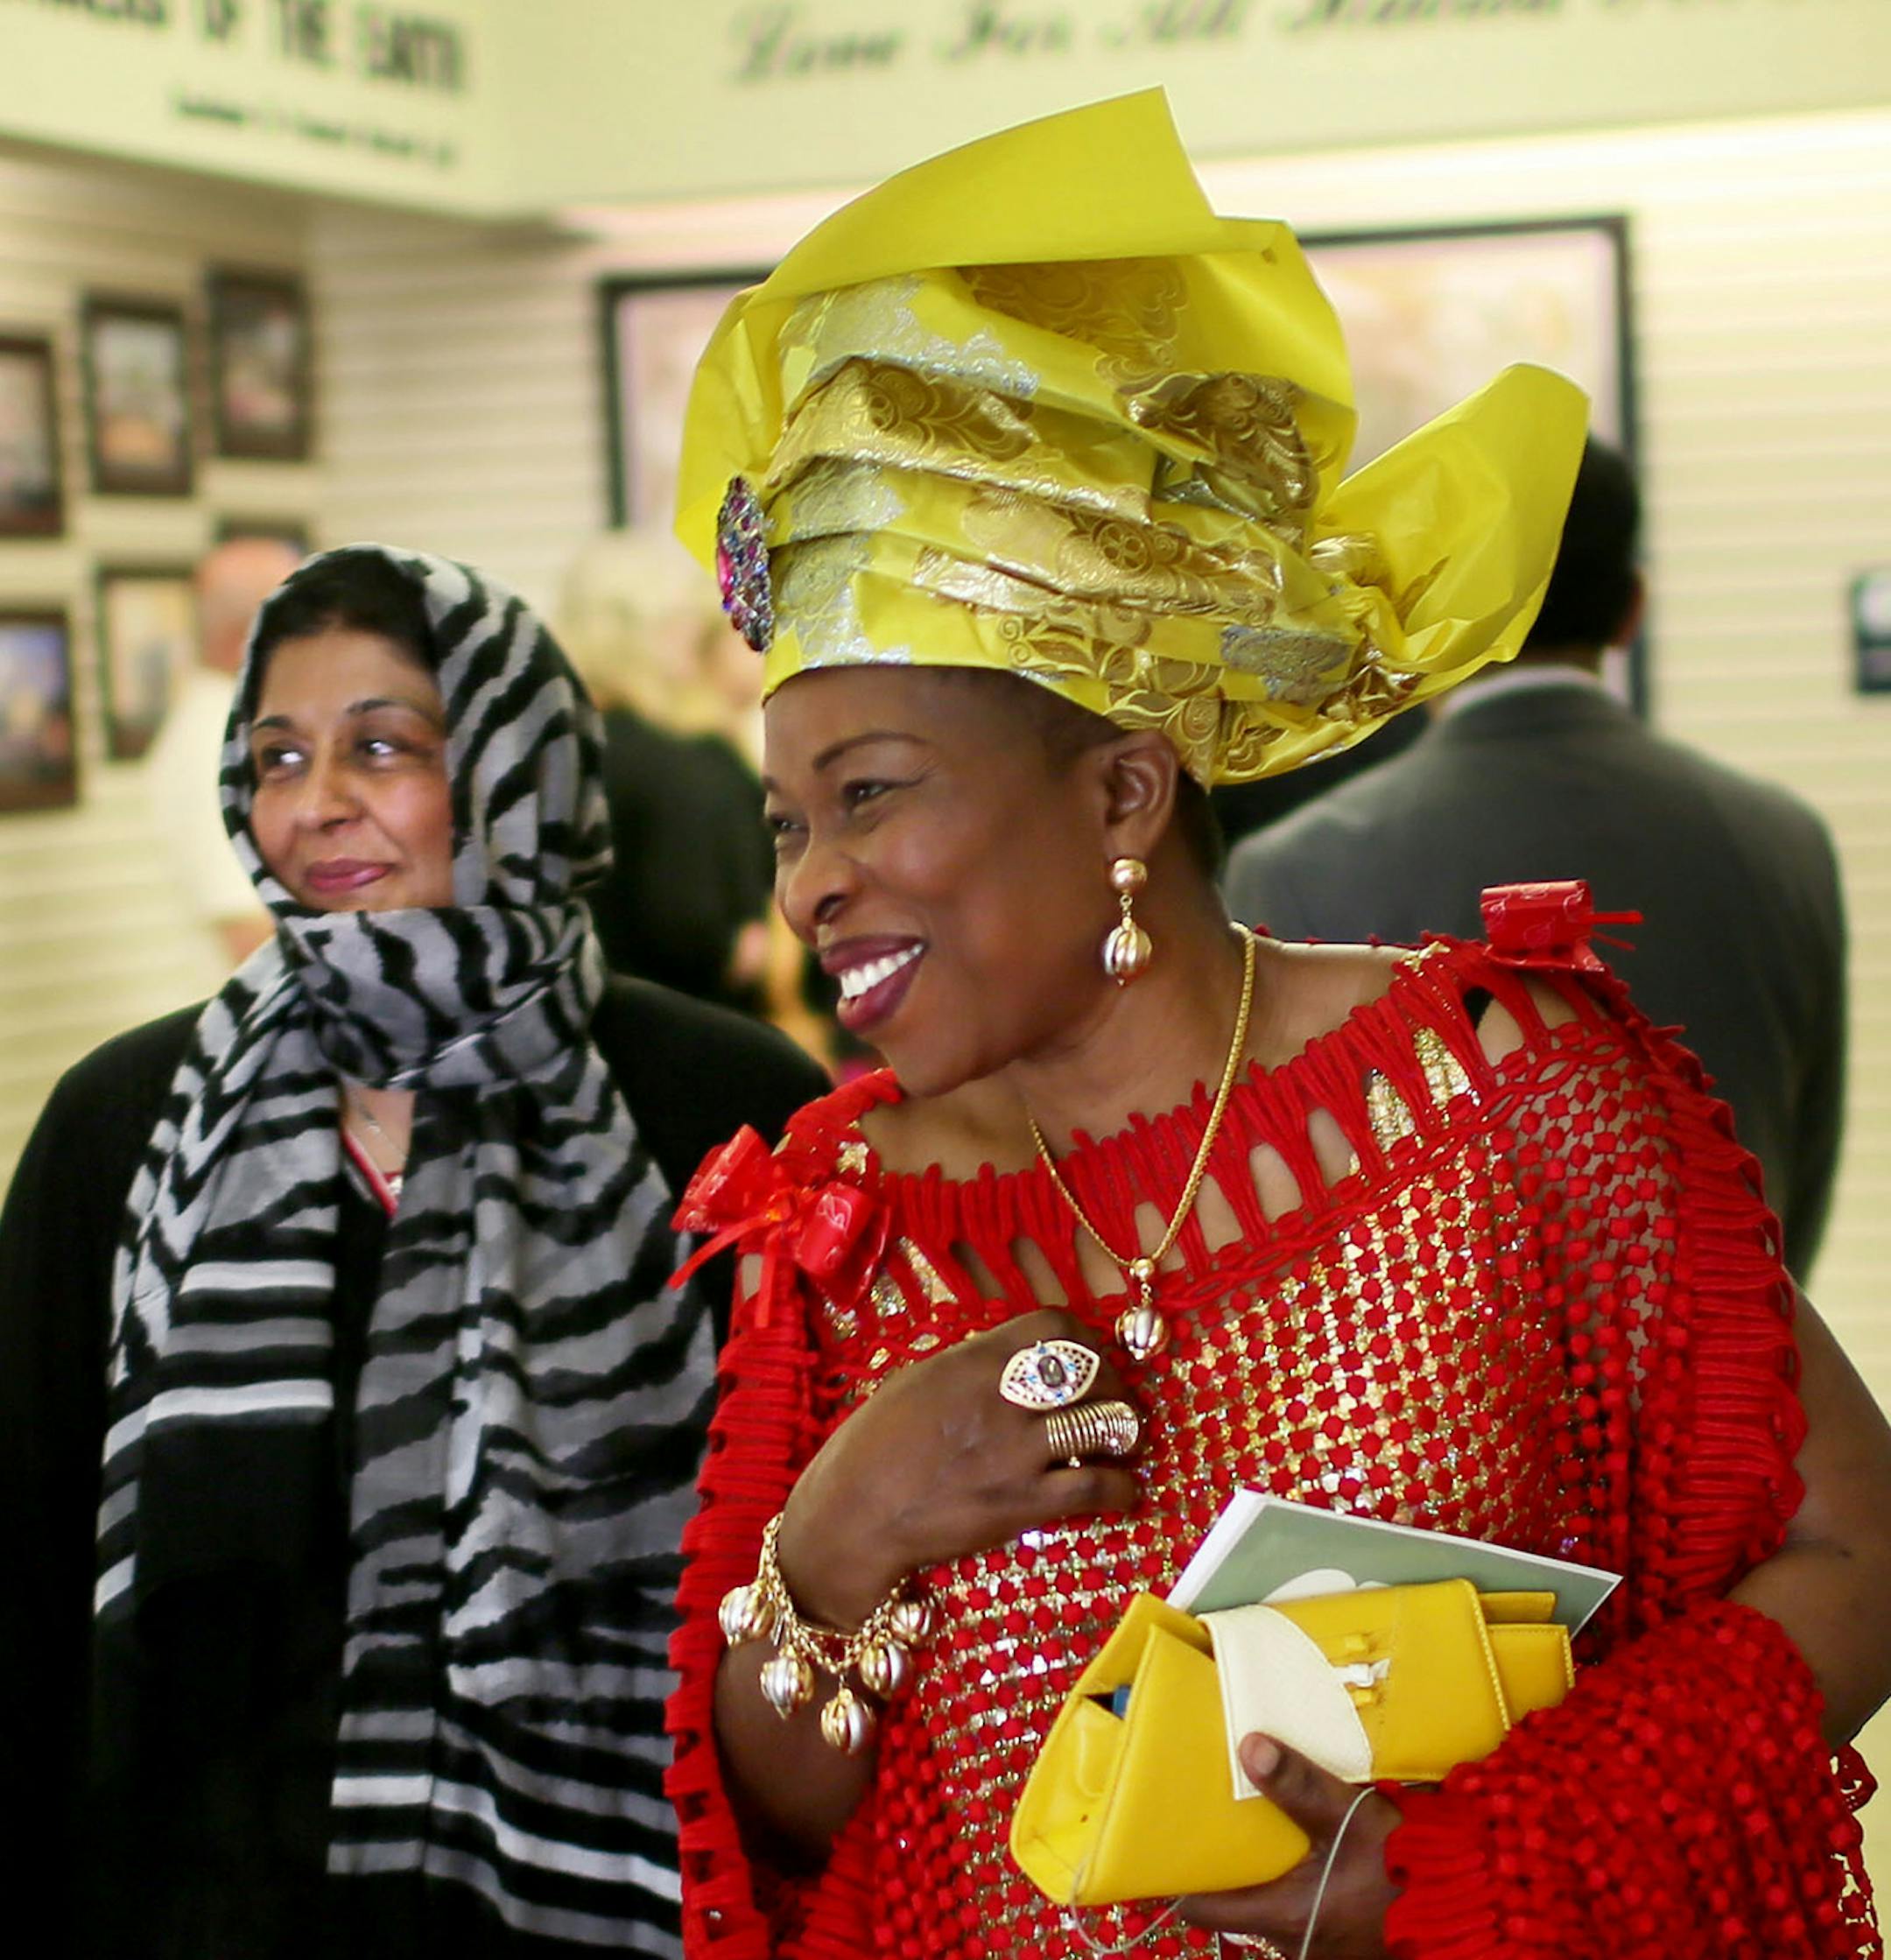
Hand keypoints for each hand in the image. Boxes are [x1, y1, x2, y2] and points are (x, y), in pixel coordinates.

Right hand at [778, 1308, 1141, 1624]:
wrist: (853, 1516)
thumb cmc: (869, 1449)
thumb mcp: (916, 1383)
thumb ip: (969, 1368)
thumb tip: (1008, 1363)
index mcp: (974, 1361)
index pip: (1055, 1327)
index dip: (1085, 1340)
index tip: (1090, 1358)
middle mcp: (1004, 1398)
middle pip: (1094, 1371)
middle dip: (1114, 1385)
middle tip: (1112, 1402)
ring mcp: (1018, 1451)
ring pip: (1106, 1423)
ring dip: (1124, 1432)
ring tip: (1121, 1443)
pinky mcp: (1025, 1503)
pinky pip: (1099, 1486)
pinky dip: (1122, 1487)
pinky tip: (1121, 1490)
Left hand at [1177, 1737, 1398, 1958]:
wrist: (1472, 1906)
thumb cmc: (1410, 1870)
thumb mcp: (1352, 1819)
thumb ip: (1300, 1785)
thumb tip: (1249, 1746)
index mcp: (1281, 1916)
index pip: (1200, 1907)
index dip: (1173, 1875)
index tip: (1156, 1839)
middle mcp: (1291, 1938)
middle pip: (1233, 1900)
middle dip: (1222, 1859)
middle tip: (1207, 1810)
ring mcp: (1319, 1940)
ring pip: (1268, 1900)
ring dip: (1262, 1864)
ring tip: (1251, 1814)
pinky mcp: (1342, 1932)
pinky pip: (1302, 1902)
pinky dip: (1293, 1873)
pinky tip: (1301, 1838)